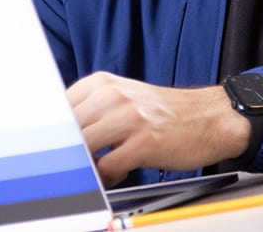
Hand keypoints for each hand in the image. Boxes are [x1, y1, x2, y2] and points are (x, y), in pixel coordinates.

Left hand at [67, 71, 249, 186]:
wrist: (210, 117)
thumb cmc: (165, 112)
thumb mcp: (125, 97)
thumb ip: (93, 109)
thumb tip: (60, 133)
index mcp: (104, 83)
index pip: (59, 107)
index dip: (54, 132)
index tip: (52, 146)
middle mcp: (114, 96)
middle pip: (68, 129)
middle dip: (67, 151)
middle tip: (73, 164)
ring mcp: (129, 118)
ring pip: (83, 148)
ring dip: (86, 166)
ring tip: (98, 169)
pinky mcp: (144, 143)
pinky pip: (106, 167)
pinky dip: (106, 178)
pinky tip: (118, 174)